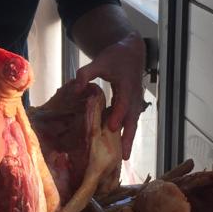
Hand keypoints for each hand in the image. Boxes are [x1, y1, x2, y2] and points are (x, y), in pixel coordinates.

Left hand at [73, 32, 145, 160]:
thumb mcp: (99, 62)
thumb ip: (86, 74)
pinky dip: (127, 133)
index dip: (118, 115)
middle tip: (124, 156)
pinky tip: (119, 145)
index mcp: (126, 85)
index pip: (123, 103)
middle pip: (132, 120)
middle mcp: (134, 96)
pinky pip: (131, 121)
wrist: (132, 53)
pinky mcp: (133, 105)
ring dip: (129, 139)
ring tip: (124, 157)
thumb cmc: (115, 58)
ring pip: (133, 123)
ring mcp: (136, 102)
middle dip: (128, 138)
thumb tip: (76, 89)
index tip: (111, 128)